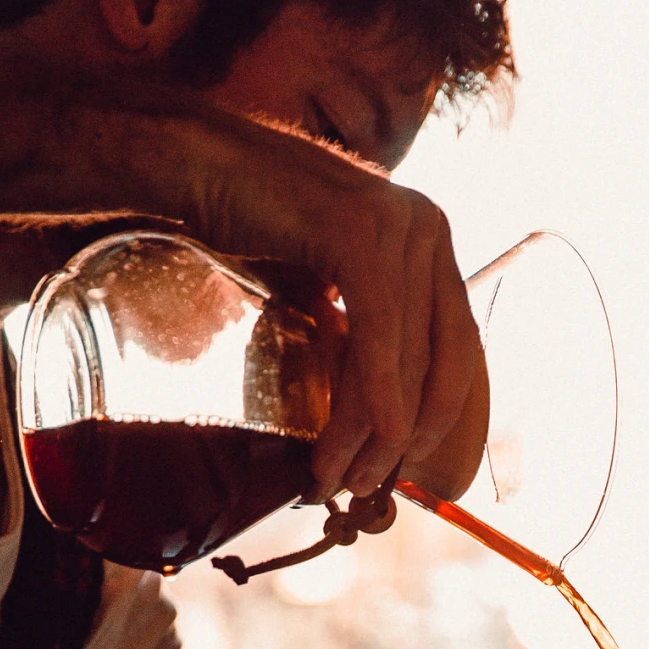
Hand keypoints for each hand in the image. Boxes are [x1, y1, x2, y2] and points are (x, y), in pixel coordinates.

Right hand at [173, 110, 482, 506]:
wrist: (191, 164)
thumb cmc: (246, 228)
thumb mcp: (325, 288)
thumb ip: (360, 332)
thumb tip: (376, 423)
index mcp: (428, 241)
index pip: (457, 346)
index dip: (438, 415)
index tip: (403, 464)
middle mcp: (427, 227)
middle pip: (440, 357)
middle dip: (407, 434)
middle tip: (368, 485)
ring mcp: (400, 222)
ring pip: (404, 354)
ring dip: (372, 429)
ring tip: (340, 476)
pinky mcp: (360, 229)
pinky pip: (377, 329)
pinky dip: (374, 391)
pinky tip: (360, 437)